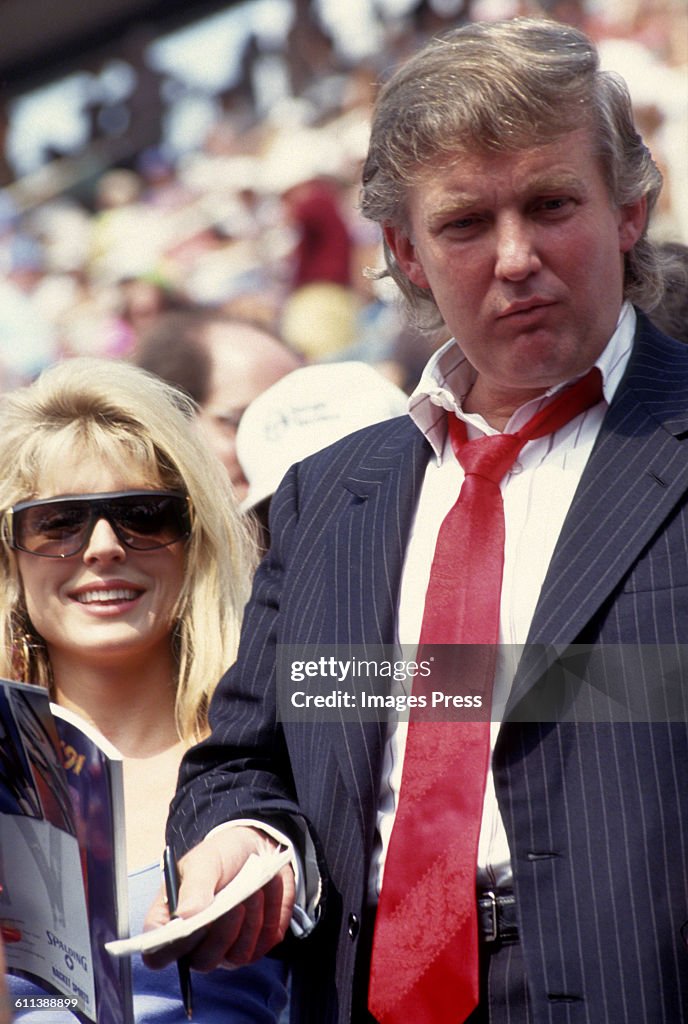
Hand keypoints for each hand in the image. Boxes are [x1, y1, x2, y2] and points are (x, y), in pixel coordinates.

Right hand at [142, 826, 294, 971]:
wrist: (258, 850)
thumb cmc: (222, 855)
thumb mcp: (205, 861)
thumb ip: (194, 888)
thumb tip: (185, 917)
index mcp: (171, 920)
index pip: (157, 953)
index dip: (171, 948)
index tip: (194, 925)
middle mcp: (194, 943)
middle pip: (201, 961)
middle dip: (223, 932)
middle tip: (237, 904)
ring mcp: (223, 949)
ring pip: (234, 957)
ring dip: (249, 922)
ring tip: (255, 890)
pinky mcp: (250, 947)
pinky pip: (258, 949)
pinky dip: (265, 921)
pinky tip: (265, 896)